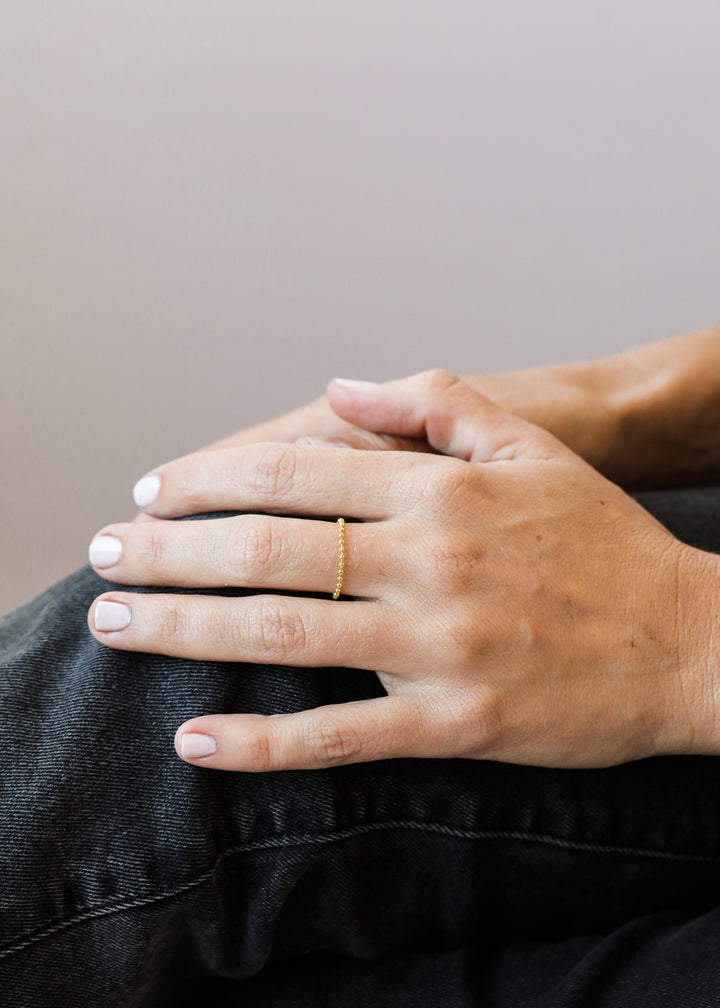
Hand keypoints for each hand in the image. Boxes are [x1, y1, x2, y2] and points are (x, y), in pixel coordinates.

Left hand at [87, 371, 716, 771]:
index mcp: (443, 490)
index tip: (151, 492)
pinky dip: (262, 744)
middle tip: (101, 554)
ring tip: (114, 624)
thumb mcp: (531, 446)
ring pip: (285, 634)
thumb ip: (434, 403)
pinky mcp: (456, 726)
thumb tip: (338, 386)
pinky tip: (195, 741)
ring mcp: (439, 648)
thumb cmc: (606, 541)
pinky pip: (340, 739)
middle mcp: (431, 562)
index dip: (207, 479)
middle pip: (268, 548)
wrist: (690, 642)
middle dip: (167, 549)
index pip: (294, 472)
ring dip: (184, 629)